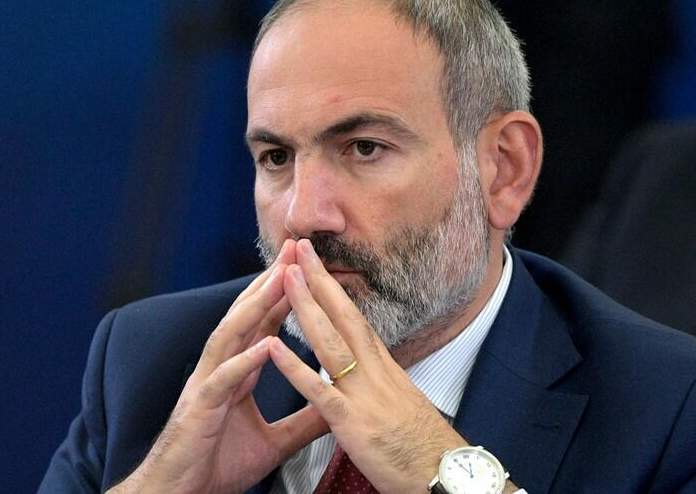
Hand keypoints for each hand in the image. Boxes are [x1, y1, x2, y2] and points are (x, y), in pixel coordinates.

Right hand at [112, 240, 327, 493]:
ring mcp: (207, 385)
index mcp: (237, 374)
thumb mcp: (274, 442)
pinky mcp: (199, 409)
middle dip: (269, 281)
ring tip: (280, 279)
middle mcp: (220, 370)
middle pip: (246, 316)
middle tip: (292, 249)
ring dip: (255, 307)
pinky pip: (223, 381)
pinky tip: (263, 345)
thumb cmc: (218, 465)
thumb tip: (338, 408)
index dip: (282, 294)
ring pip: (231, 336)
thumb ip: (303, 421)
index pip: (262, 324)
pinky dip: (243, 362)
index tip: (305, 267)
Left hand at [269, 239, 467, 493]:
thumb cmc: (425, 447)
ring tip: (285, 278)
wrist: (446, 477)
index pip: (356, 319)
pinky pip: (319, 391)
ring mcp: (364, 395)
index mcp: (385, 368)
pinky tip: (272, 347)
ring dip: (306, 307)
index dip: (335, 289)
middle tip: (298, 249)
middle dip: (320, 281)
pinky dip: (295, 368)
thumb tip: (372, 367)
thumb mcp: (403, 405)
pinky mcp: (353, 423)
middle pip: (344, 317)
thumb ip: (382, 382)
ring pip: (330, 342)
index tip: (317, 264)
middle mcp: (376, 373)